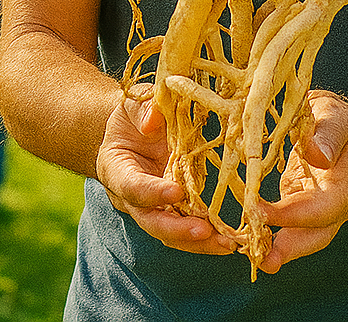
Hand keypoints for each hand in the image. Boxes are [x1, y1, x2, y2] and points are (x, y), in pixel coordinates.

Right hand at [96, 89, 234, 255]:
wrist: (134, 131)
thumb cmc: (133, 116)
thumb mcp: (134, 104)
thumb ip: (143, 109)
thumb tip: (153, 120)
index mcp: (116, 169)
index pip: (132, 186)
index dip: (152, 192)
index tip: (177, 191)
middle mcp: (130, 197)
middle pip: (150, 221)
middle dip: (178, 230)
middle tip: (205, 231)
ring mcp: (153, 208)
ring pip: (171, 235)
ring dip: (198, 243)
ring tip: (228, 243)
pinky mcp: (172, 212)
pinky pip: (187, 231)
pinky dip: (208, 238)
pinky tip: (231, 239)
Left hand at [256, 92, 347, 271]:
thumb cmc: (341, 121)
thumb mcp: (336, 116)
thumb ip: (328, 134)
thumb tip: (318, 156)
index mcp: (346, 181)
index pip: (324, 207)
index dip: (293, 214)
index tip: (259, 210)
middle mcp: (335, 204)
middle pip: (316, 235)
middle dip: (289, 249)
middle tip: (262, 261)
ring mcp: (317, 210)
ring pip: (300, 238)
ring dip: (274, 250)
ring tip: (246, 256)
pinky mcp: (299, 208)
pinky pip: (285, 228)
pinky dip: (264, 235)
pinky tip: (239, 240)